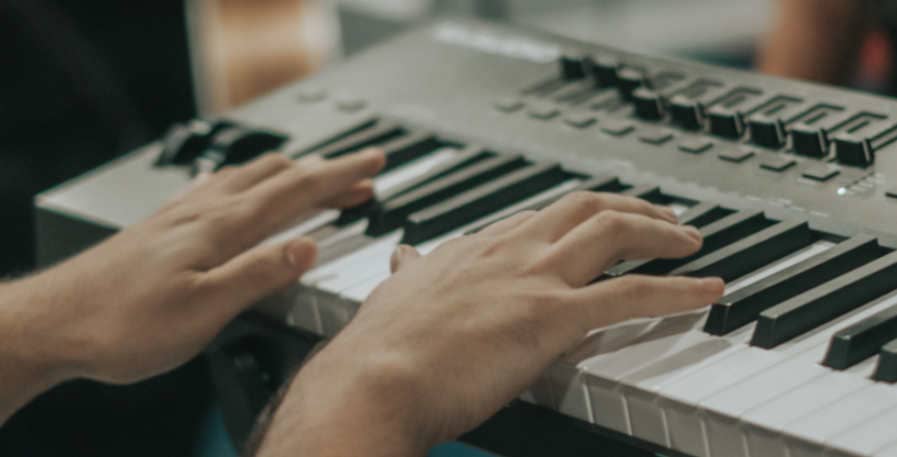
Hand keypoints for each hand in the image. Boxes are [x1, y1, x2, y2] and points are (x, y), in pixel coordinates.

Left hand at [0, 148, 383, 418]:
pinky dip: (247, 181)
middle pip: (278, 177)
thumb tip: (308, 248)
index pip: (296, 192)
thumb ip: (259, 274)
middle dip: (326, 172)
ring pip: (247, 177)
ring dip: (290, 174)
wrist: (54, 323)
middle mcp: (203, 212)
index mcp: (221, 229)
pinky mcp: (162, 226)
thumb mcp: (204, 310)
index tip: (373, 165)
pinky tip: (237, 187)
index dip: (341, 177)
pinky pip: (217, 187)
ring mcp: (181, 215)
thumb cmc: (122, 323)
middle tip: (360, 174)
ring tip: (314, 177)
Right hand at [258, 192, 724, 456]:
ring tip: (692, 242)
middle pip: (584, 207)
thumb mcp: (393, 297)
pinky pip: (634, 294)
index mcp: (473, 249)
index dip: (573, 219)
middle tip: (661, 220)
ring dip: (662, 233)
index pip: (536, 219)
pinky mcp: (554, 317)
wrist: (374, 380)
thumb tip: (404, 257)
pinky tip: (708, 292)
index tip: (595, 224)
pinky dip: (679, 291)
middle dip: (629, 207)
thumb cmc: (378, 350)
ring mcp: (534, 279)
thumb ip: (409, 275)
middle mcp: (508, 251)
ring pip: (614, 232)